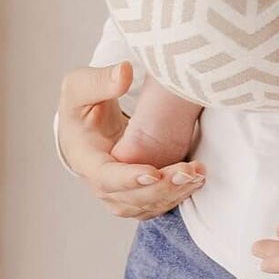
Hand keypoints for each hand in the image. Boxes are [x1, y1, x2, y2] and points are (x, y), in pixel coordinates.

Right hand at [56, 61, 204, 219]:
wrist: (84, 125)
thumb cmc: (82, 103)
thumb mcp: (81, 86)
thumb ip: (100, 80)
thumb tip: (124, 73)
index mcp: (85, 159)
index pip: (104, 177)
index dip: (128, 178)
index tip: (153, 173)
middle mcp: (100, 183)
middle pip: (130, 197)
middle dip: (161, 188)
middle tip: (188, 172)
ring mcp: (118, 192)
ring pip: (145, 205)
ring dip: (173, 194)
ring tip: (198, 175)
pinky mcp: (135, 194)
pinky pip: (155, 204)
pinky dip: (175, 197)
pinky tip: (196, 181)